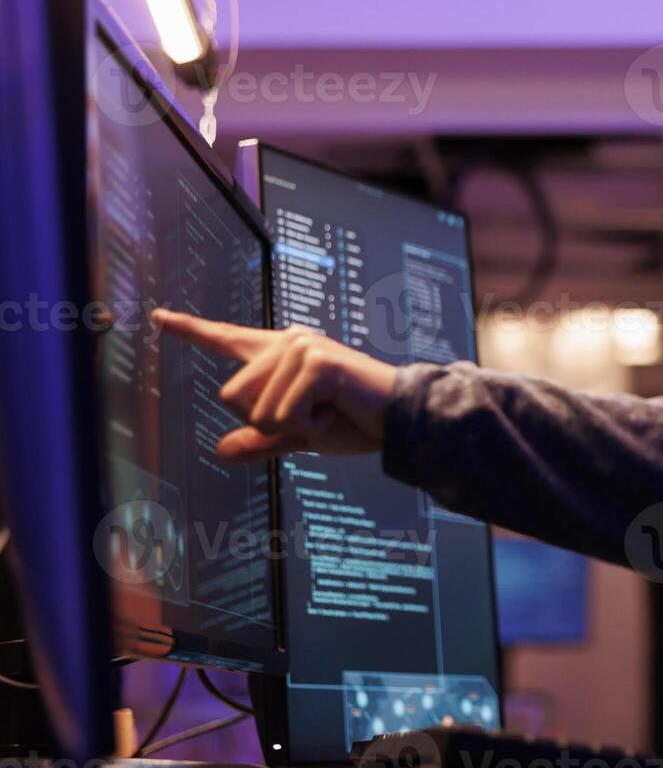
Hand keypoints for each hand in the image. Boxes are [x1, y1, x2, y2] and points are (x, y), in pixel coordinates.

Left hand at [151, 309, 397, 463]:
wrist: (400, 421)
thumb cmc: (356, 422)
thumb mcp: (299, 436)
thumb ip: (260, 441)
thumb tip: (221, 451)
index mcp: (281, 354)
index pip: (228, 340)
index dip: (191, 330)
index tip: (158, 316)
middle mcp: (288, 342)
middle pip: (231, 397)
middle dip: (267, 422)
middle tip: (313, 415)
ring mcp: (301, 348)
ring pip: (255, 410)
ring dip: (290, 426)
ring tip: (328, 411)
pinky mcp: (316, 362)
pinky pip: (281, 414)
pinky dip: (307, 426)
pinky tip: (335, 411)